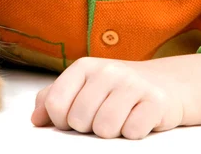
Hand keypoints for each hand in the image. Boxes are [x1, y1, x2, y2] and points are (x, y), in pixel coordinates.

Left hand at [31, 54, 200, 139]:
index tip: (75, 118)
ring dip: (111, 133)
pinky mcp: (156, 101)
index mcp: (84, 67)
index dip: (62, 122)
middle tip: (102, 117)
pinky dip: (133, 133)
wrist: (165, 84)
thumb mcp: (83, 88)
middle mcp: (107, 70)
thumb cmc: (115, 90)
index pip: (56, 105)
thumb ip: (53, 100)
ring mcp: (133, 84)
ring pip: (105, 128)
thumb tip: (35, 120)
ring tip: (120, 119)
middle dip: (89, 128)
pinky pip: (132, 132)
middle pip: (79, 120)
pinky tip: (137, 120)